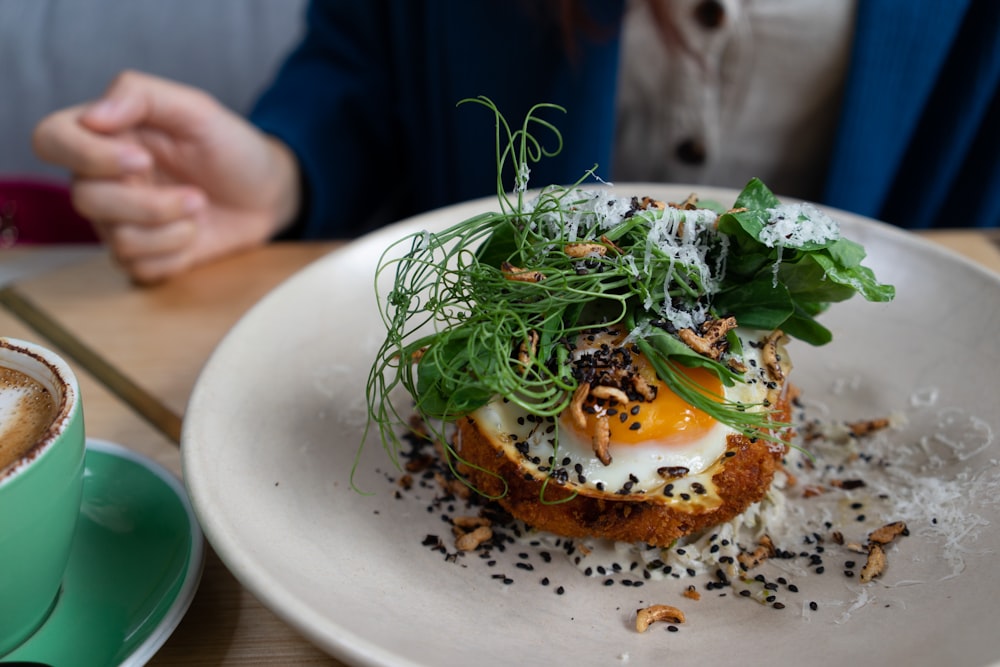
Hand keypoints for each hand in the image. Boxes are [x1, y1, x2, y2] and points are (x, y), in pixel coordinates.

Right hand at [33, 70, 300, 283]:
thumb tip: (94, 116)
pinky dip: (175, 256)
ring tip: (200, 210)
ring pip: (115, 240)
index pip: (51, 139)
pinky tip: (195, 236)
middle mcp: (101, 179)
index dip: (87, 155)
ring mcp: (118, 221)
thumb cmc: (230, 147)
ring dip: (170, 230)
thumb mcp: (196, 109)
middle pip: (86, 199)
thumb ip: (142, 95)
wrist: (267, 194)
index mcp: (105, 136)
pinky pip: (139, 268)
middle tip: (197, 196)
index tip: (142, 159)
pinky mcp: (142, 255)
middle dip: (150, 204)